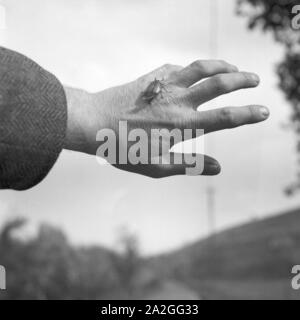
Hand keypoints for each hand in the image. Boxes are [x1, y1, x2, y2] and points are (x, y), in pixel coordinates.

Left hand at [65, 60, 268, 177]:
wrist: (93, 124)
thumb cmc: (122, 149)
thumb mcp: (155, 166)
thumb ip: (188, 166)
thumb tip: (218, 168)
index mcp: (182, 125)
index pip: (225, 117)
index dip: (248, 114)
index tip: (264, 111)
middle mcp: (178, 101)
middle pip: (219, 84)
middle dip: (242, 80)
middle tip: (256, 80)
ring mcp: (165, 86)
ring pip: (201, 68)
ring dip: (222, 65)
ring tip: (234, 67)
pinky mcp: (152, 78)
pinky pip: (178, 67)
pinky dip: (192, 67)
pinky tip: (195, 70)